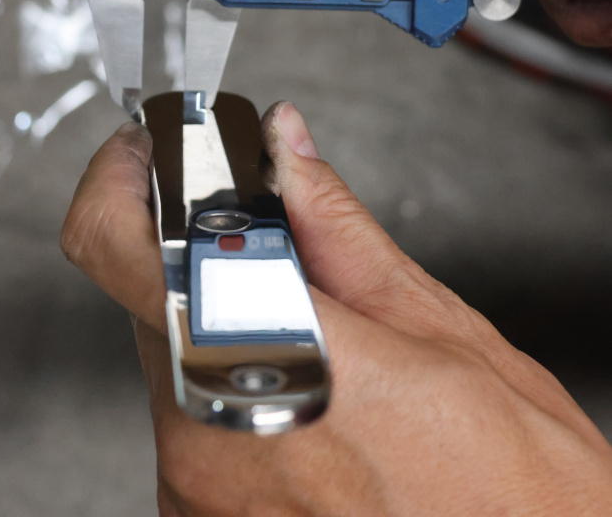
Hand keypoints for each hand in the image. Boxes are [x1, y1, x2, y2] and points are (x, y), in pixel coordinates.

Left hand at [61, 107, 611, 516]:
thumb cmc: (509, 482)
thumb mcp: (435, 327)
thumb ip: (336, 227)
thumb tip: (285, 148)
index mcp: (270, 361)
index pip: (120, 246)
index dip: (121, 180)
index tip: (149, 156)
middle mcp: (210, 441)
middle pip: (157, 298)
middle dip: (211, 262)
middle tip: (283, 258)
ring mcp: (197, 495)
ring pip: (175, 360)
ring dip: (231, 331)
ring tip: (322, 352)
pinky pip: (191, 423)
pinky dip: (236, 391)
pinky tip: (309, 404)